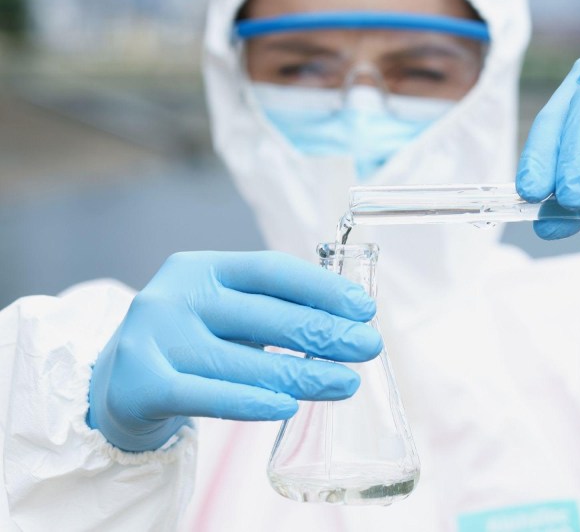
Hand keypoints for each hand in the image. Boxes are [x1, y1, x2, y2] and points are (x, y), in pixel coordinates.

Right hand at [87, 251, 381, 451]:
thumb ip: (273, 311)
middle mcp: (174, 296)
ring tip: (346, 383)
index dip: (322, 288)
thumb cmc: (192, 341)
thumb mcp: (225, 312)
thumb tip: (351, 325)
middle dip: (324, 333)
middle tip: (368, 348)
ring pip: (244, 362)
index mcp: (201, 268)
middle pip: (264, 316)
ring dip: (302, 374)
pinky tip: (288, 406)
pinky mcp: (141, 385)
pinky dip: (251, 403)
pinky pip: (208, 398)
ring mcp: (154, 339)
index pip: (270, 270)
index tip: (364, 309)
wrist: (117, 383)